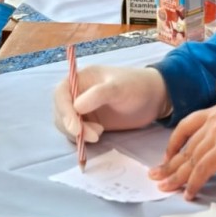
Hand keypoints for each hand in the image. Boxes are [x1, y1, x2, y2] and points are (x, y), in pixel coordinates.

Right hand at [53, 65, 168, 143]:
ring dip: (78, 133)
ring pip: (67, 124)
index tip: (75, 127)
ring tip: (99, 133)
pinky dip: (82, 138)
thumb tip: (76, 106)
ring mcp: (84, 109)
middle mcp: (78, 93)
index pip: (61, 94)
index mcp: (81, 78)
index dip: (64, 110)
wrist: (154, 99)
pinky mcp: (90, 122)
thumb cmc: (137, 87)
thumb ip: (98, 95)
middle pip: (61, 111)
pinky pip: (77, 132)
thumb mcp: (119, 88)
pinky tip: (98, 135)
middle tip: (94, 135)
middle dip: (72, 125)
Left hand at [149, 81, 215, 199]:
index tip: (167, 155)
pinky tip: (188, 193)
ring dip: (177, 177)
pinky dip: (194, 183)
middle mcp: (213, 122)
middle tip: (156, 177)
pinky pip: (203, 170)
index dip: (174, 142)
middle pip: (186, 147)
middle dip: (170, 165)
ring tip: (165, 188)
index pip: (187, 125)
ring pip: (190, 160)